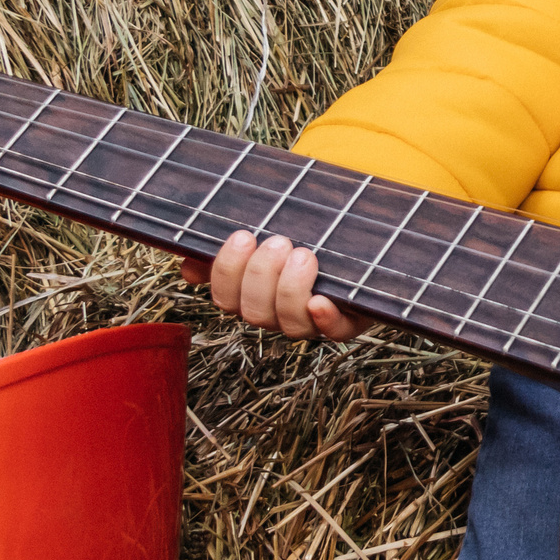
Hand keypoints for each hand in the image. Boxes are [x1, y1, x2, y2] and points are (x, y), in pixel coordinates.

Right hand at [179, 232, 373, 341]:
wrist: (370, 241)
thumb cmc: (314, 231)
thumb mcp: (271, 227)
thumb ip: (232, 245)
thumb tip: (189, 268)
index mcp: (255, 295)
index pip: (225, 298)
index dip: (227, 271)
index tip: (242, 236)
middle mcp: (279, 314)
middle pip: (254, 313)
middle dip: (261, 275)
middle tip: (279, 242)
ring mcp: (314, 321)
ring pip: (289, 325)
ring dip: (290, 290)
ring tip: (304, 255)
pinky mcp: (350, 321)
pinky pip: (334, 333)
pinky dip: (325, 319)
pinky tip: (320, 300)